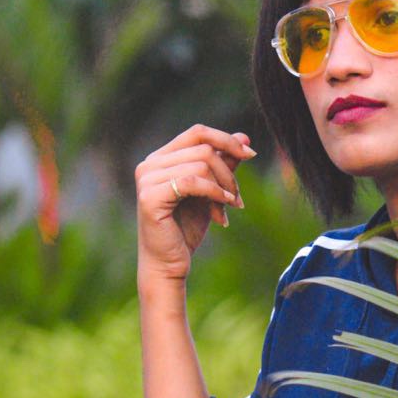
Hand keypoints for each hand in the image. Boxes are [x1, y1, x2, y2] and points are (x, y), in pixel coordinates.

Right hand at [135, 124, 256, 281]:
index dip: (227, 139)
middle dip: (228, 172)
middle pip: (204, 148)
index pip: (198, 133)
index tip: (250, 155)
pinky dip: (215, 194)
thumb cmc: (187, 227)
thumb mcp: (212, 190)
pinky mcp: (150, 197)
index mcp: (161, 158)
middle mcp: (149, 164)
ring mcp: (147, 179)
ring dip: (224, 187)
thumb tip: (245, 137)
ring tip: (228, 208)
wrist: (169, 264)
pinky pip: (193, 182)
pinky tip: (222, 213)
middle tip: (237, 198)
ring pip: (202, 164)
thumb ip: (224, 163)